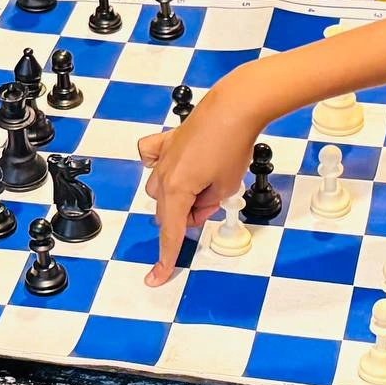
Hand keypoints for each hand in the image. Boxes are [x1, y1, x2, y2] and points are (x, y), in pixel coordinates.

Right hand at [140, 81, 262, 282]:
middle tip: (213, 201)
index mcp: (178, 190)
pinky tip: (177, 166)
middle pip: (167, 212)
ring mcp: (162, 157)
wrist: (234, 107)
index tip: (156, 277)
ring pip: (160, 189)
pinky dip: (161, 167)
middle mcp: (164, 174)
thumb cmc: (233, 143)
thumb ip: (208, 205)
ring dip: (179, 195)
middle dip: (188, 215)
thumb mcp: (227, 186)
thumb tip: (196, 209)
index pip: (171, 233)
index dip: (166, 258)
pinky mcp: (167, 141)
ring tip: (208, 181)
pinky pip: (151, 158)